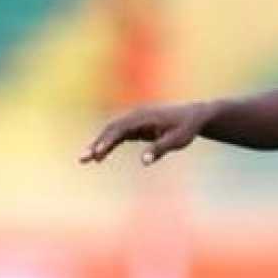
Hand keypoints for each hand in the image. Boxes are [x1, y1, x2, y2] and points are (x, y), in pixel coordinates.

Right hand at [80, 101, 217, 165]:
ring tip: (84, 160)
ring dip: (98, 144)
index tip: (98, 153)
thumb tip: (143, 161)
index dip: (108, 141)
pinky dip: (107, 144)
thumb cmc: (186, 128)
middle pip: (111, 129)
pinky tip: (98, 157)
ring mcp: (134, 120)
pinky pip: (117, 135)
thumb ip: (160, 149)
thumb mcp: (177, 140)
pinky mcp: (136, 126)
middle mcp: (136, 116)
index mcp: (144, 117)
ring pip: (111, 132)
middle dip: (97, 143)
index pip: (121, 129)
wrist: (193, 116)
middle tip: (84, 159)